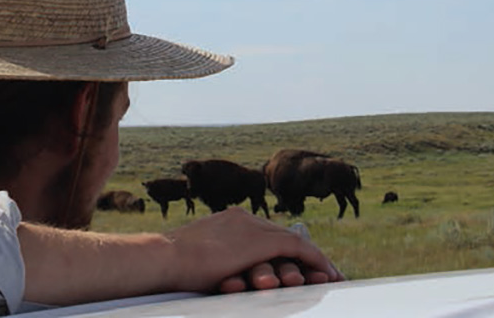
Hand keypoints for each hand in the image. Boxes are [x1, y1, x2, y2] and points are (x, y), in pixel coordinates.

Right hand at [164, 208, 344, 292]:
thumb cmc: (171, 265)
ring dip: (313, 260)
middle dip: (304, 254)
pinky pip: (298, 248)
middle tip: (322, 270)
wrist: (165, 258)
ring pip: (293, 241)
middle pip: (282, 235)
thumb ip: (216, 260)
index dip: (281, 251)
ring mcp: (253, 228)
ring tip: (328, 274)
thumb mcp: (198, 259)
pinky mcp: (261, 241)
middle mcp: (244, 219)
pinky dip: (314, 260)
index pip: (263, 234)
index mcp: (228, 222)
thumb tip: (227, 275)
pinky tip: (325, 273)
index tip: (292, 265)